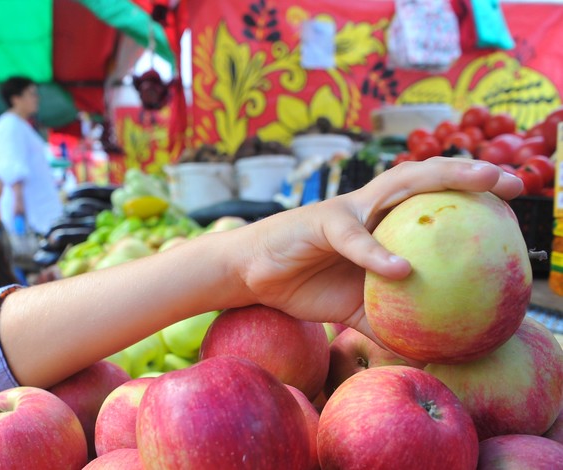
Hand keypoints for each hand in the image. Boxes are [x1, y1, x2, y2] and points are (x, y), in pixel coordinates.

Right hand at [237, 158, 523, 339]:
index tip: (513, 196)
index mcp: (382, 221)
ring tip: (482, 186)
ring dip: (442, 180)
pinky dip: (377, 254)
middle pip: (426, 177)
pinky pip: (355, 238)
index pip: (431, 198)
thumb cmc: (305, 286)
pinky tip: (401, 270)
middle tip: (513, 181)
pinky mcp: (321, 223)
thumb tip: (434, 353)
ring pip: (400, 184)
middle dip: (471, 172)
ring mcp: (348, 210)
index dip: (471, 191)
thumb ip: (392, 319)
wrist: (252, 276)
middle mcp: (370, 207)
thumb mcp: (357, 308)